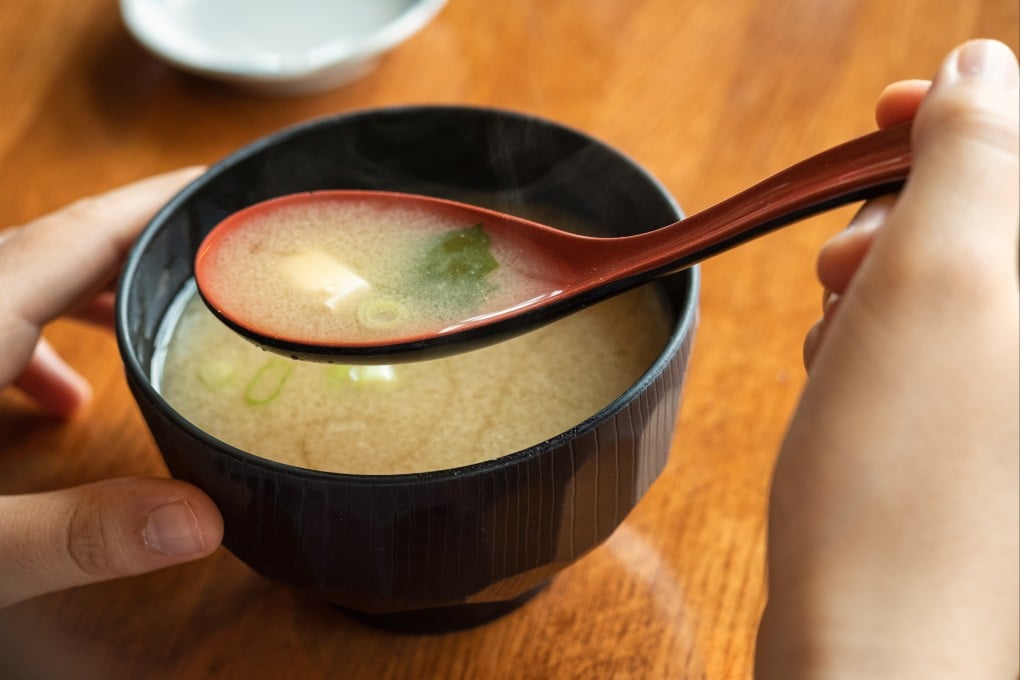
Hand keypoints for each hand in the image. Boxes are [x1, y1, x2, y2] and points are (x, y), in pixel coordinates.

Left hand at [0, 168, 223, 607]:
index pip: (81, 234)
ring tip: (142, 327)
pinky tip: (50, 404)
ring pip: (12, 284)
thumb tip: (203, 521)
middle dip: (135, 251)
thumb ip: (77, 532)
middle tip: (207, 264)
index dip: (157, 203)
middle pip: (53, 249)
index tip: (218, 182)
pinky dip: (28, 343)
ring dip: (82, 297)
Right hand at [757, 39, 1018, 678]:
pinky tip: (844, 379)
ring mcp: (1015, 398)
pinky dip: (876, 342)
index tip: (885, 118)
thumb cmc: (906, 485)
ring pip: (952, 282)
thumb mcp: (940, 282)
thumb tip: (983, 71)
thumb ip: (977, 154)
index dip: (966, 116)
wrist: (877, 649)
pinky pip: (931, 345)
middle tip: (845, 266)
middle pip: (994, 217)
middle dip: (902, 216)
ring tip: (838, 338)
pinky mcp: (982, 438)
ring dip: (878, 284)